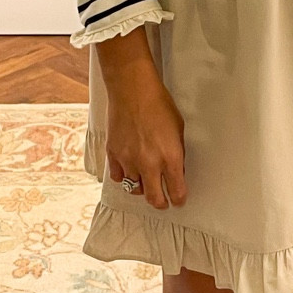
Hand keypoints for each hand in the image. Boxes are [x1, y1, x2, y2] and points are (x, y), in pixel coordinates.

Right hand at [94, 30, 186, 209]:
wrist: (132, 89)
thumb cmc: (158, 104)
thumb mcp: (178, 129)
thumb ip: (177, 153)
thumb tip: (176, 169)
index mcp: (170, 157)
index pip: (177, 191)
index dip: (179, 199)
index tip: (179, 200)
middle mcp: (149, 163)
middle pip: (155, 199)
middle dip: (161, 203)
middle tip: (163, 201)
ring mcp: (129, 160)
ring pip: (135, 189)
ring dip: (142, 187)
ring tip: (146, 180)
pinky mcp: (113, 154)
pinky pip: (118, 177)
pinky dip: (124, 176)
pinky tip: (129, 169)